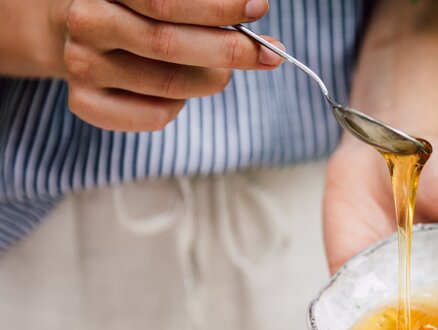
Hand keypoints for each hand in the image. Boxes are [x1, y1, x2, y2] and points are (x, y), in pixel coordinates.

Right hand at [57, 0, 282, 130]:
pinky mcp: (84, 103)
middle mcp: (86, 23)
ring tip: (218, 69)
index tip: (258, 8)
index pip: (166, 1)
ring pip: (170, 85)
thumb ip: (199, 7)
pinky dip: (180, 106)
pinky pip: (155, 115)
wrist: (74, 33)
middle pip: (167, 43)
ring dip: (208, 80)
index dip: (217, 7)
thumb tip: (255, 20)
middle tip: (269, 54)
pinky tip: (178, 92)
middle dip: (228, 50)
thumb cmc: (134, 10)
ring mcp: (81, 66)